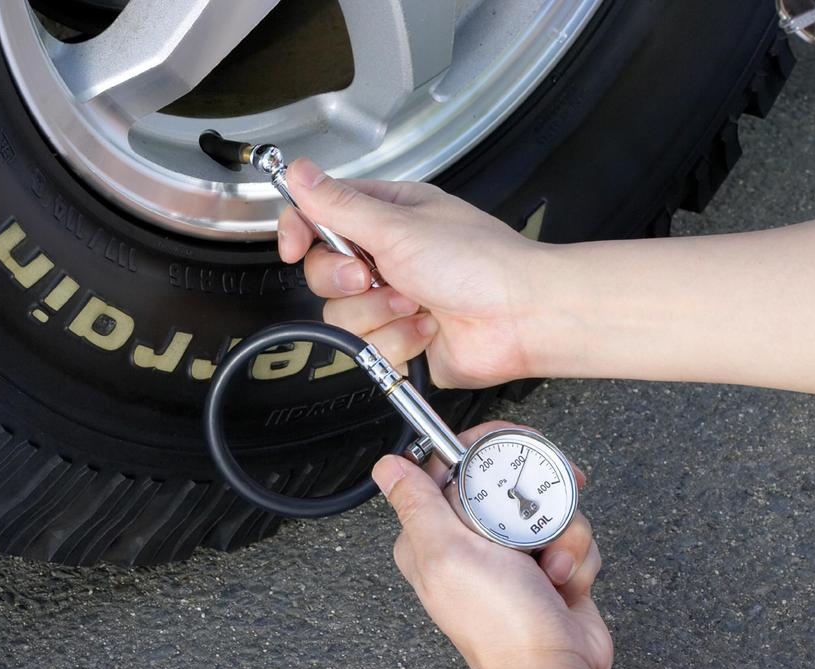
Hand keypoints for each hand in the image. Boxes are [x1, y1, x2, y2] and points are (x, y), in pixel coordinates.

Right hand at [278, 159, 544, 388]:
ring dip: (380, 314)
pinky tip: (428, 328)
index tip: (291, 247)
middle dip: (347, 281)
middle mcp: (387, 257)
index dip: (297, 233)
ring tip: (416, 302)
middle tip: (375, 275)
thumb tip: (299, 173)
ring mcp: (393, 301)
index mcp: (386, 217)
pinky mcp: (400, 340)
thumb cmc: (481, 263)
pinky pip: (369, 349)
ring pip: (342, 316)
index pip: (318, 218)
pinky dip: (399, 341)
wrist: (522, 318)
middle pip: (322, 274)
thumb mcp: (399, 226)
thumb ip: (339, 205)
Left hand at [372, 421, 612, 668]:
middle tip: (540, 516)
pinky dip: (575, 556)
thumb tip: (387, 467)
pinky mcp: (547, 564)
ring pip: (544, 506)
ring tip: (548, 565)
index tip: (512, 446)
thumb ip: (417, 504)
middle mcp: (470, 541)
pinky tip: (561, 583)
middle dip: (535, 498)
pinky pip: (570, 533)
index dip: (484, 448)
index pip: (453, 466)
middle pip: (507, 481)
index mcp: (434, 535)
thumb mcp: (448, 554)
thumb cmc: (502, 626)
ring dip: (560, 533)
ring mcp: (510, 553)